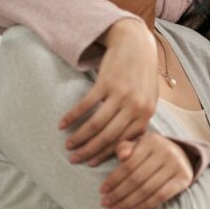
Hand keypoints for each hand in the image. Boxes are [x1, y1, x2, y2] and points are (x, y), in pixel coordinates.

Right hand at [60, 18, 158, 165]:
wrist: (137, 44)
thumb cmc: (141, 76)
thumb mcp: (147, 100)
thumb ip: (138, 122)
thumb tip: (125, 148)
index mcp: (146, 114)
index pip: (124, 141)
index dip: (106, 155)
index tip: (91, 164)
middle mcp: (135, 106)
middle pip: (109, 136)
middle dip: (89, 151)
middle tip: (74, 160)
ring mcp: (121, 94)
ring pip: (97, 124)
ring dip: (79, 137)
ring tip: (68, 145)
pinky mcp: (107, 82)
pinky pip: (86, 105)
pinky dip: (73, 116)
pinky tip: (62, 124)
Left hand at [99, 132, 193, 208]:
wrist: (181, 155)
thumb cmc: (151, 152)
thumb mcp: (138, 145)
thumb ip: (125, 147)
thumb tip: (121, 156)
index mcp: (151, 141)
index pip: (128, 164)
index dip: (113, 179)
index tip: (101, 191)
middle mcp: (166, 151)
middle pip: (136, 178)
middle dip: (118, 194)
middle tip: (105, 204)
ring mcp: (177, 165)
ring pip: (147, 189)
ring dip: (128, 203)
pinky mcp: (184, 179)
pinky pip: (161, 196)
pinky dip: (145, 206)